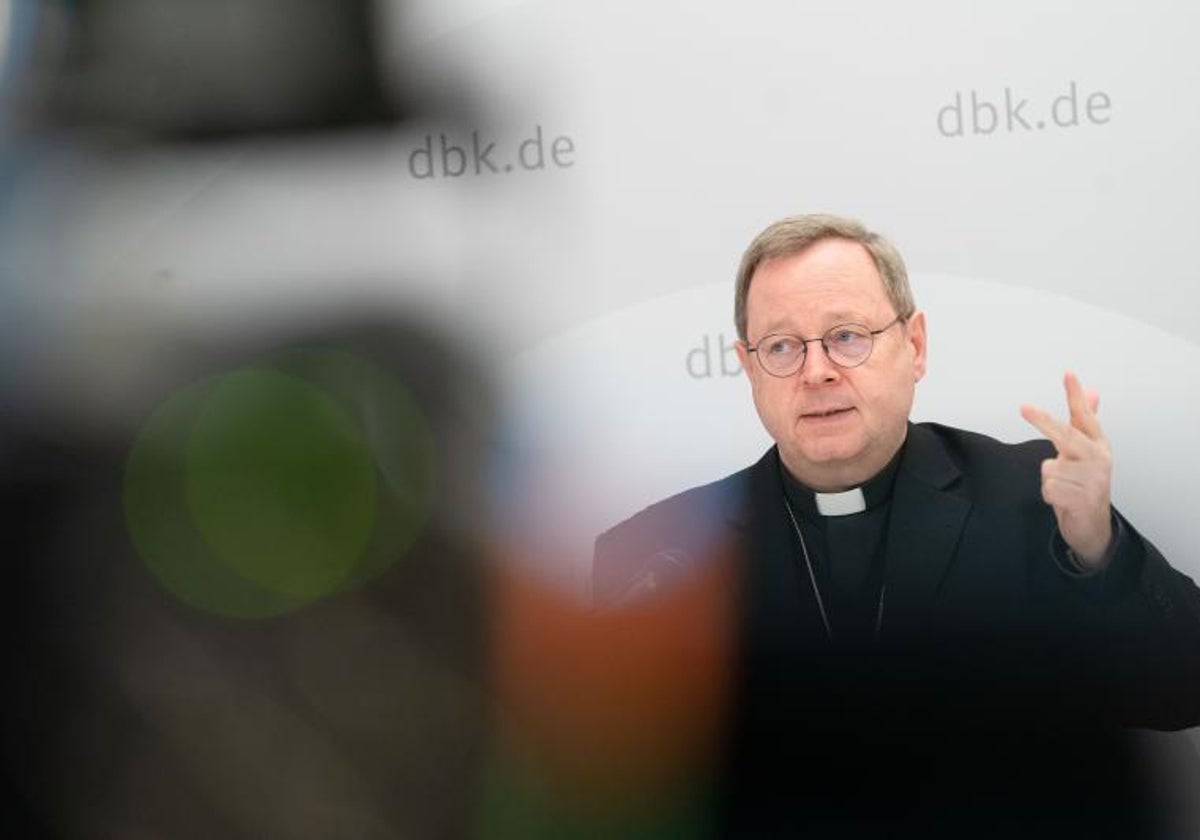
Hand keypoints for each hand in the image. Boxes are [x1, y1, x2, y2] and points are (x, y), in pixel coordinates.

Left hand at [1020, 372, 1113, 566]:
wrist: (1093, 525)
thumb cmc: (1085, 484)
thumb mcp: (1085, 452)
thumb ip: (1085, 422)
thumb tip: (1093, 392)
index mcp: (1099, 445)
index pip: (1085, 416)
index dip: (1076, 395)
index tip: (1068, 374)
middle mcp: (1099, 459)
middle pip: (1065, 435)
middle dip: (1043, 421)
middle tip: (1023, 407)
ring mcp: (1094, 479)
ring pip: (1049, 468)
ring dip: (1049, 480)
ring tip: (1065, 488)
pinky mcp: (1083, 498)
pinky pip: (1048, 488)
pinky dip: (1050, 495)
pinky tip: (1064, 500)